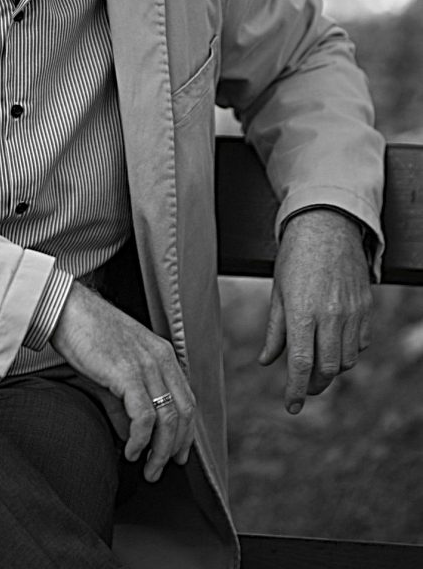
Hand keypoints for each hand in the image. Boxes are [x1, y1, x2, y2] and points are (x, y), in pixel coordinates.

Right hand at [50, 282, 195, 481]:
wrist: (65, 307)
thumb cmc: (84, 333)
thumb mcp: (112, 368)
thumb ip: (124, 402)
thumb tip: (129, 435)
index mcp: (162, 353)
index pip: (186, 400)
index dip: (185, 432)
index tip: (176, 454)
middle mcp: (160, 358)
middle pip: (184, 413)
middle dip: (175, 448)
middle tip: (160, 469)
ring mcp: (146, 364)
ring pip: (168, 419)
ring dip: (159, 452)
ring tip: (147, 469)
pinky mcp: (127, 373)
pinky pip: (144, 417)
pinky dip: (140, 441)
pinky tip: (129, 451)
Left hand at [258, 209, 371, 413]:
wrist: (327, 226)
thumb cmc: (295, 257)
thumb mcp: (278, 291)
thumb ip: (275, 330)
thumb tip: (267, 362)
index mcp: (302, 311)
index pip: (301, 364)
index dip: (296, 390)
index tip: (291, 406)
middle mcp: (330, 315)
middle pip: (327, 368)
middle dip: (314, 385)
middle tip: (302, 387)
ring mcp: (351, 312)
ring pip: (346, 359)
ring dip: (331, 369)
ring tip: (316, 364)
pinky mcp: (366, 308)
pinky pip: (361, 343)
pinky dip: (347, 352)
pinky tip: (333, 344)